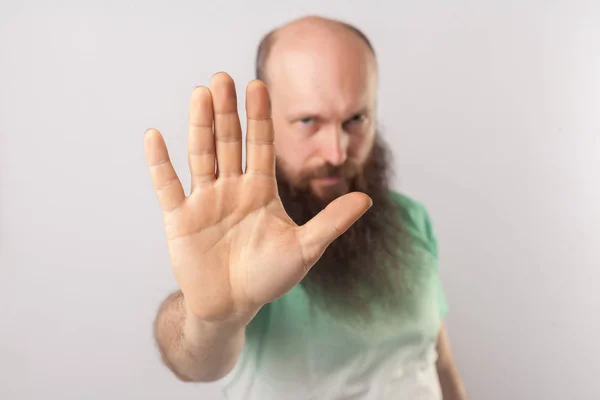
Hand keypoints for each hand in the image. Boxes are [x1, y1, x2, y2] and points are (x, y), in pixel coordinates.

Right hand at [144, 73, 371, 324]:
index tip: (258, 85)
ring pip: (201, 155)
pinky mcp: (180, 218)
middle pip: (229, 142)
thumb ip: (331, 222)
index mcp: (261, 190)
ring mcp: (204, 200)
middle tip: (223, 78)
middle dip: (227, 111)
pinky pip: (167, 186)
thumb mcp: (304, 248)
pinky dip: (160, 163)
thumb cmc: (269, 277)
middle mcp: (232, 188)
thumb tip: (368, 199)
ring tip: (200, 93)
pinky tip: (154, 136)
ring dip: (199, 125)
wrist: (232, 305)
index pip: (261, 145)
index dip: (260, 117)